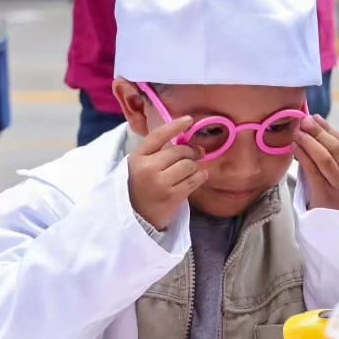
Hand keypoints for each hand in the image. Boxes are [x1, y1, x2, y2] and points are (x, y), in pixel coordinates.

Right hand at [128, 116, 206, 230]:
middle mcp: (148, 168)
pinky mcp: (172, 196)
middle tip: (198, 152)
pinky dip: (201, 176)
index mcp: (137, 157)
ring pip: (189, 165)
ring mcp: (160, 183)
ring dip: (195, 166)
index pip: (158, 136)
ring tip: (193, 170)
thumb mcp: (140, 166)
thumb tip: (186, 139)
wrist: (138, 217)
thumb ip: (157, 152)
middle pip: (179, 151)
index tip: (189, 120)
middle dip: (193, 151)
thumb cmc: (142, 187)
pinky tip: (199, 177)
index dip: (175, 126)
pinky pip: (195, 179)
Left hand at [293, 115, 338, 211]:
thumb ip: (333, 158)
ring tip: (298, 132)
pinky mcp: (326, 196)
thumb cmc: (333, 200)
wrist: (336, 230)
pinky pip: (314, 172)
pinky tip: (295, 147)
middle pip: (336, 148)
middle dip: (319, 132)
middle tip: (304, 120)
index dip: (329, 129)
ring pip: (326, 158)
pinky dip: (304, 156)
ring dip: (310, 142)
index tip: (315, 117)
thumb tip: (315, 126)